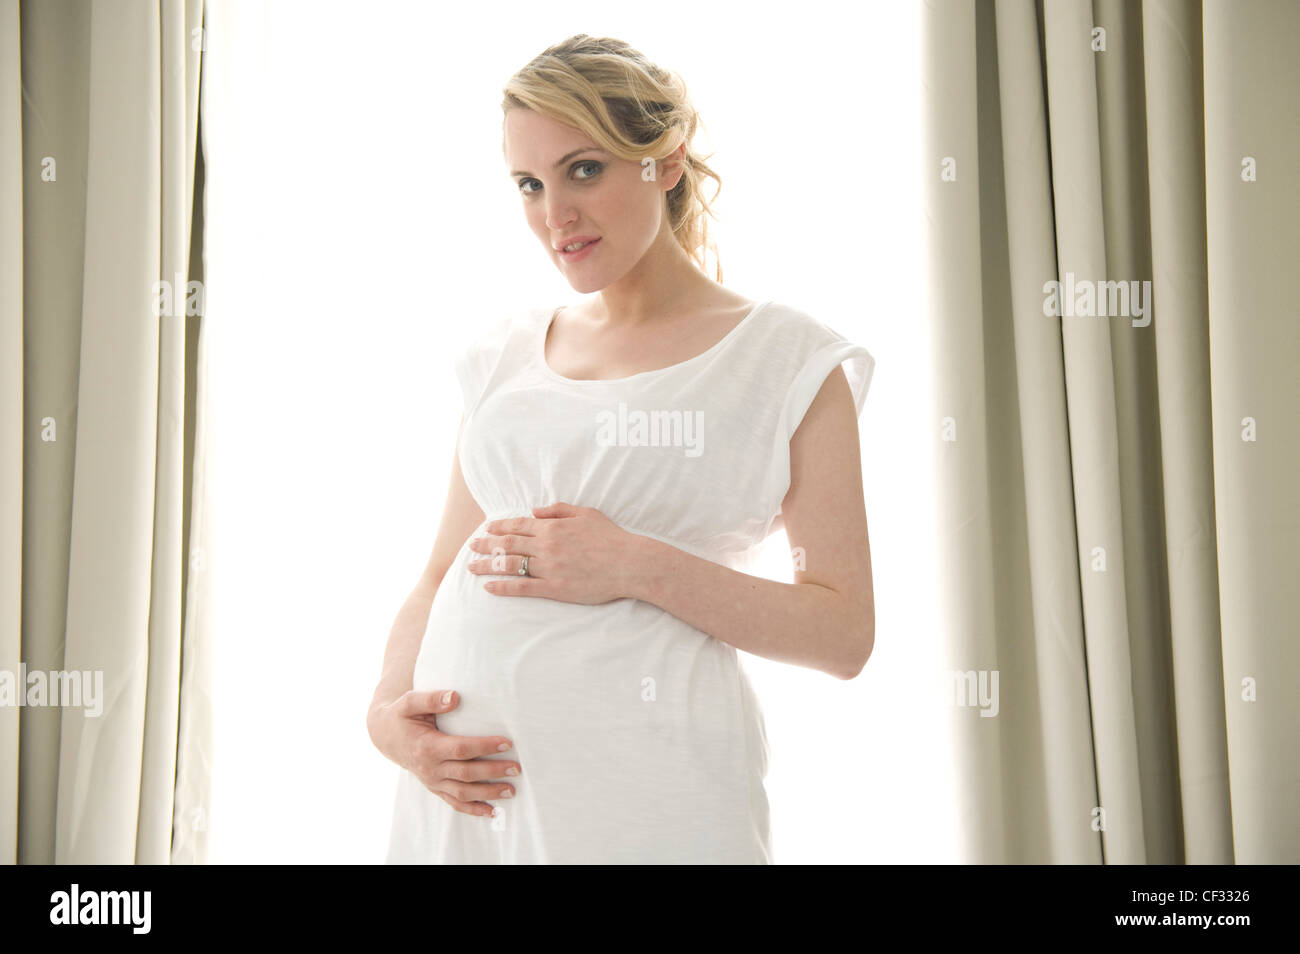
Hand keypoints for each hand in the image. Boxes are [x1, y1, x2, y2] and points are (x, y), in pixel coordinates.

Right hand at [367, 689, 520, 817]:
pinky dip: (473, 809)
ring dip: (488, 794)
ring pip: (462, 793)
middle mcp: (430, 768)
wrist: (385, 735)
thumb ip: (431, 699)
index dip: (484, 747)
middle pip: (466, 774)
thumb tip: (455, 697)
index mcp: (427, 747)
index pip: (460, 749)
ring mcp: (432, 781)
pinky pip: (454, 802)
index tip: (507, 743)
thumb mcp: (410, 702)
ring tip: (512, 790)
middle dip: (493, 772)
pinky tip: (492, 812)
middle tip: (517, 768)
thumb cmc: (401, 716)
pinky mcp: (435, 787)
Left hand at [465, 501, 642, 603]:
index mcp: (553, 527)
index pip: (518, 525)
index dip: (499, 526)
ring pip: (510, 565)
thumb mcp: (586, 514)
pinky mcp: (554, 589)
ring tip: (471, 567)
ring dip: (488, 565)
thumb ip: (559, 510)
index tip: (487, 528)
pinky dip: (503, 587)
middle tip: (472, 547)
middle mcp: (546, 546)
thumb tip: (534, 511)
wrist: (629, 563)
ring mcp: (549, 568)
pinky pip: (522, 588)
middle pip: (508, 544)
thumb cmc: (611, 538)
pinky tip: (489, 587)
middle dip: (486, 545)